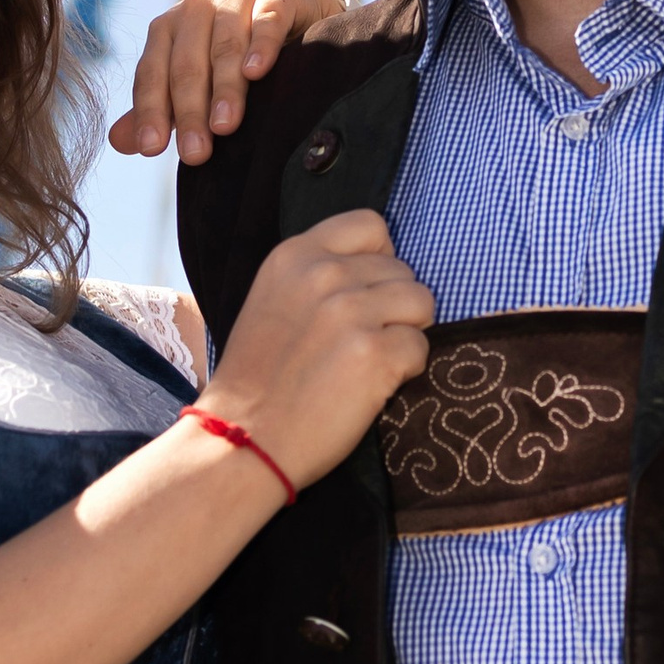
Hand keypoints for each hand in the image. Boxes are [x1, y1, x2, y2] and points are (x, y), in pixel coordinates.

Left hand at [108, 0, 347, 164]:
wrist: (290, 2)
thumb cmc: (234, 46)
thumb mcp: (195, 75)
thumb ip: (161, 107)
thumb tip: (118, 143)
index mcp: (169, 29)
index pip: (152, 72)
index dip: (150, 110)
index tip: (152, 149)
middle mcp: (197, 9)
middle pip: (187, 63)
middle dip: (189, 111)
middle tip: (195, 154)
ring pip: (225, 45)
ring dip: (224, 87)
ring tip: (224, 126)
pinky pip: (267, 20)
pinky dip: (261, 45)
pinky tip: (256, 72)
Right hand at [196, 212, 432, 487]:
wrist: (241, 438)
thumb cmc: (256, 379)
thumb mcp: (271, 300)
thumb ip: (316, 275)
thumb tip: (374, 270)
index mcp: (294, 255)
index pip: (371, 225)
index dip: (380, 259)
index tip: (366, 291)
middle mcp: (324, 275)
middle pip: (402, 270)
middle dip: (393, 306)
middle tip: (359, 343)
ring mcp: (351, 312)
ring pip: (421, 303)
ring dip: (406, 333)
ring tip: (369, 361)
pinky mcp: (375, 354)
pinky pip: (422, 347)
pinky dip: (407, 369)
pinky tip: (373, 385)